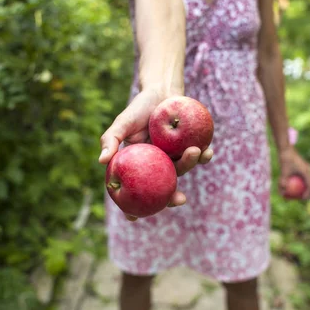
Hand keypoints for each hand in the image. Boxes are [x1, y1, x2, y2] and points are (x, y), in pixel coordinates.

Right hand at [99, 87, 213, 220]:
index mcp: (139, 165)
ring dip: (190, 164)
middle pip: (164, 188)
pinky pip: (198, 155)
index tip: (134, 218)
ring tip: (195, 152)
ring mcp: (174, 157)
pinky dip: (204, 155)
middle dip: (173, 198)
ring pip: (183, 169)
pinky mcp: (190, 147)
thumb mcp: (123, 122)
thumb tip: (102, 161)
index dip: (132, 207)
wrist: (162, 91)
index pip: (133, 190)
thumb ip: (112, 140)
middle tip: (180, 200)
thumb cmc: (139, 108)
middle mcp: (157, 166)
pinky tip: (207, 150)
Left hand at [278, 146, 309, 198]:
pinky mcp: (299, 166)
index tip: (303, 199)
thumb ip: (283, 183)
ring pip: (303, 180)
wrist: (285, 148)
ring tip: (293, 193)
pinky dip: (295, 181)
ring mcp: (303, 168)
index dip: (308, 193)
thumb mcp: (283, 172)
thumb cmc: (285, 159)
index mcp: (306, 172)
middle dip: (304, 191)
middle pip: (308, 183)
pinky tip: (287, 184)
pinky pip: (299, 176)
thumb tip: (282, 194)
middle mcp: (306, 170)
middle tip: (298, 198)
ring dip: (299, 186)